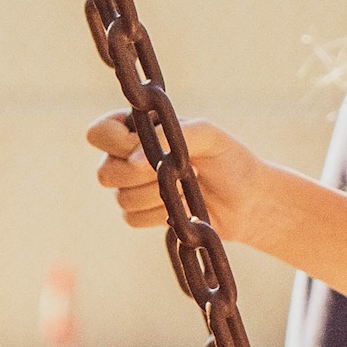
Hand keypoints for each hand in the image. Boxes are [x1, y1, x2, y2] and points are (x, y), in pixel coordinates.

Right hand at [91, 111, 259, 240]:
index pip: (98, 133)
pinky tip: (182, 207)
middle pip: (104, 172)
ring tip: (186, 187)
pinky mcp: (141, 215)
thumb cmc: (229, 159)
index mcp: (138, 127)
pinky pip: (132, 219)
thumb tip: (132, 161)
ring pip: (121, 198)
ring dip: (158, 195)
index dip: (116, 143)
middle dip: (143, 176)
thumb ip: (168, 136)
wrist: (248, 200)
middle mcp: (127, 156)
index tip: (146, 147)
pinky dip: (159, 214)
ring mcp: (132, 188)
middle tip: (177, 170)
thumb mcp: (207, 134)